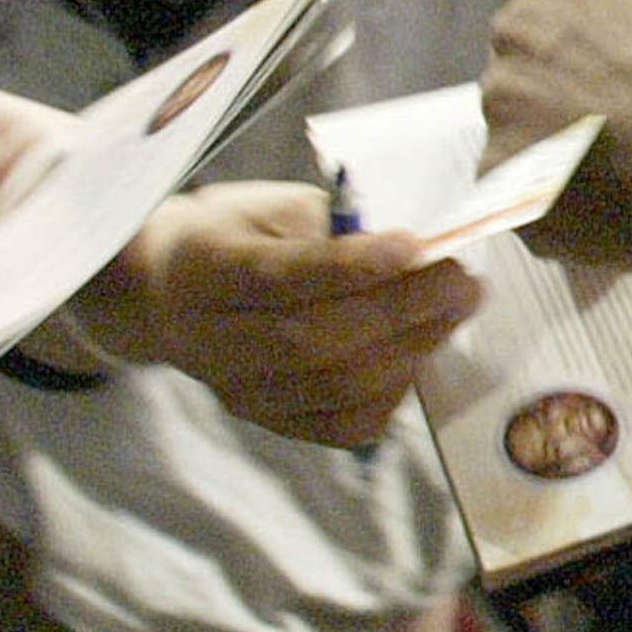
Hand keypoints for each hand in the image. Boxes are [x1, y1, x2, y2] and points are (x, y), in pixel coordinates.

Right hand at [67, 182, 482, 442]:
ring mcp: (240, 393)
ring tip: (453, 310)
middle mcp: (212, 342)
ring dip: (411, 349)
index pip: (278, 277)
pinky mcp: (270, 422)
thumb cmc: (233, 236)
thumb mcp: (268, 205)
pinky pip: (343, 425)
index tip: (414, 243)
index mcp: (205, 270)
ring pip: (335, 388)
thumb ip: (330, 224)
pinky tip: (417, 352)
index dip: (350, 266)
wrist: (169, 294)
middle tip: (461, 280)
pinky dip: (393, 393)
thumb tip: (414, 246)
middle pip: (312, 340)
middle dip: (401, 309)